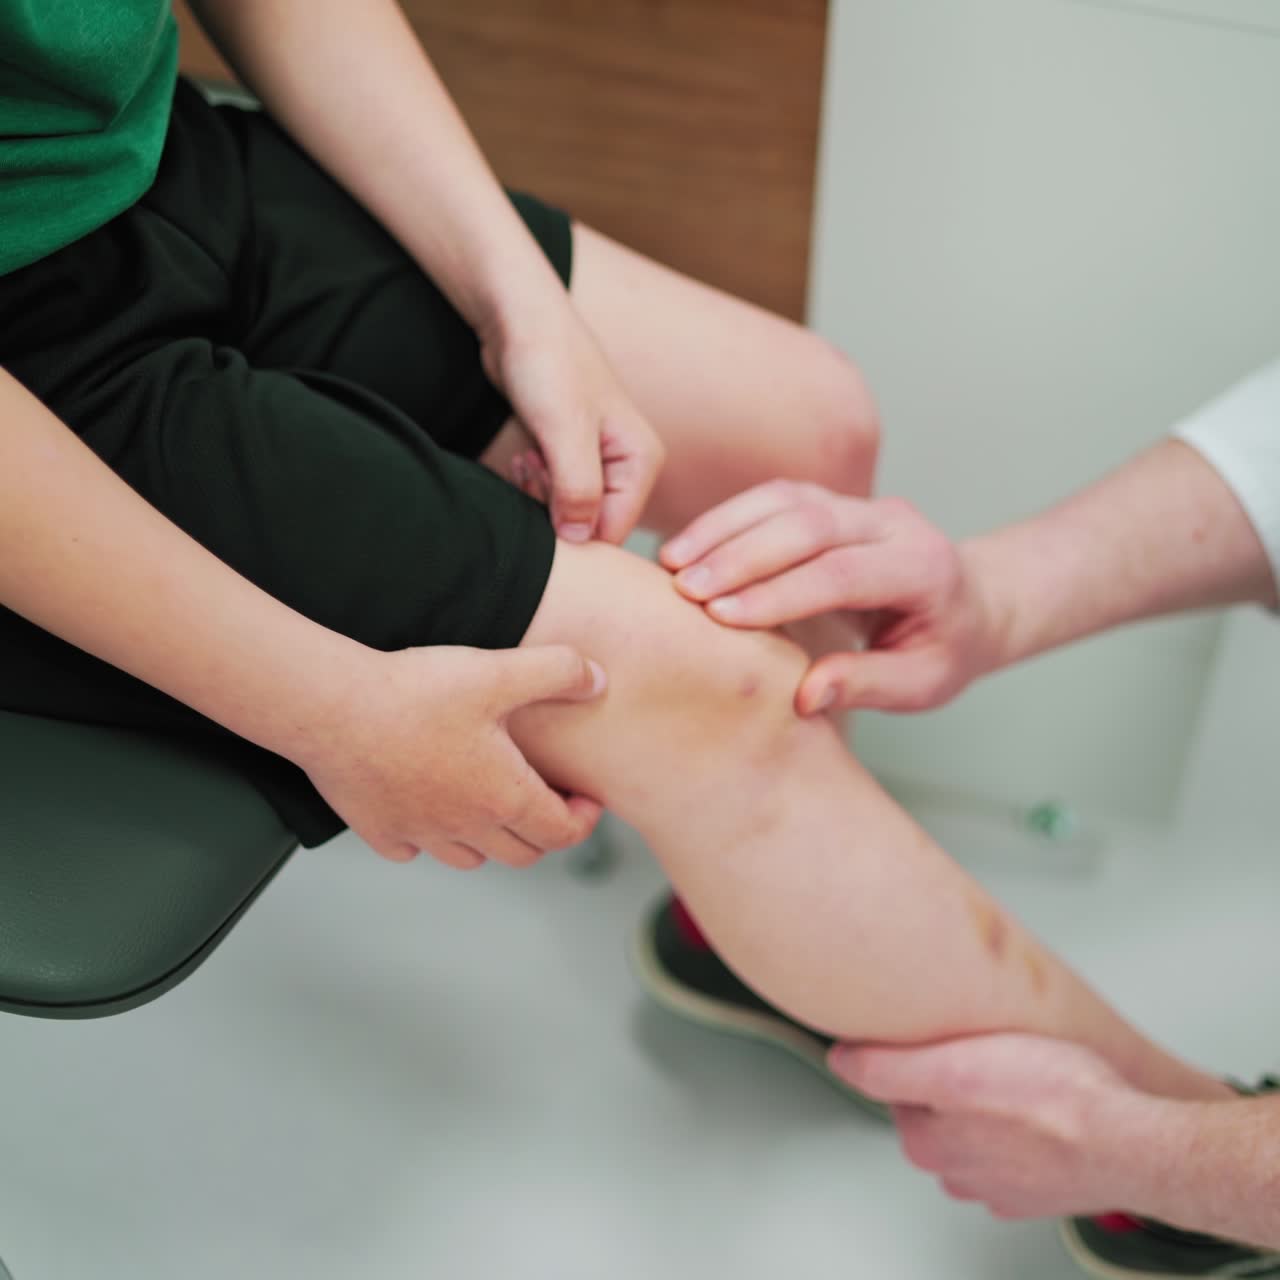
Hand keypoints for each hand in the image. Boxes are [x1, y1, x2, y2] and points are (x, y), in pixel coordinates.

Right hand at [296, 645, 606, 868]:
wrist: (332, 708)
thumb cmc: (413, 694)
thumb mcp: (500, 671)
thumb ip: (559, 672)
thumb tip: (597, 680)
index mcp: (503, 797)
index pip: (563, 833)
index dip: (584, 819)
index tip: (585, 798)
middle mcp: (464, 827)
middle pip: (522, 855)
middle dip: (544, 831)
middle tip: (547, 800)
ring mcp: (419, 833)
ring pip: (470, 858)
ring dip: (491, 840)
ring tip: (492, 804)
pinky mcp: (378, 830)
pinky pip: (413, 850)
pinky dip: (429, 838)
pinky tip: (428, 805)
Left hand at [482, 296, 664, 544]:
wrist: (518, 319)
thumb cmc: (548, 363)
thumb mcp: (564, 431)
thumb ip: (577, 491)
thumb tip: (578, 539)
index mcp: (641, 460)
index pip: (613, 530)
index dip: (573, 530)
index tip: (543, 497)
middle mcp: (626, 465)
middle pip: (589, 523)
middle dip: (553, 508)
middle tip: (533, 468)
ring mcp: (597, 462)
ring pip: (566, 511)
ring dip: (538, 493)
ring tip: (527, 457)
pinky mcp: (569, 456)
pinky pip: (551, 493)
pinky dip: (532, 482)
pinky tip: (523, 455)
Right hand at [660, 482, 1002, 714]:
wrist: (970, 602)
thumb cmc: (942, 649)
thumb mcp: (921, 683)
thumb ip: (865, 685)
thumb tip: (803, 696)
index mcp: (923, 567)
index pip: (842, 572)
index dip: (779, 593)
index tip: (722, 618)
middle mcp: (893, 522)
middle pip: (808, 524)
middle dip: (740, 556)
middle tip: (685, 591)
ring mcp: (860, 504)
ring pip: (784, 499)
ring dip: (723, 529)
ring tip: (672, 565)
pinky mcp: (829, 500)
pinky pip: (773, 497)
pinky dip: (726, 520)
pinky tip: (688, 548)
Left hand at [829, 1033, 1160, 1219]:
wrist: (1134, 1139)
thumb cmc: (1053, 1098)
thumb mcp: (951, 1067)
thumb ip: (885, 1067)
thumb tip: (840, 1059)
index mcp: (927, 1145)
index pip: (899, 1085)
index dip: (924, 1051)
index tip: (947, 1038)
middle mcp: (959, 1173)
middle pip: (938, 1105)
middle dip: (958, 1075)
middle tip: (990, 1051)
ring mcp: (1004, 1184)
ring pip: (980, 1124)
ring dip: (995, 1096)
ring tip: (1023, 1072)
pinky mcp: (1045, 1186)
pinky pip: (1022, 1142)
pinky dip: (1029, 1121)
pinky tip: (1046, 1100)